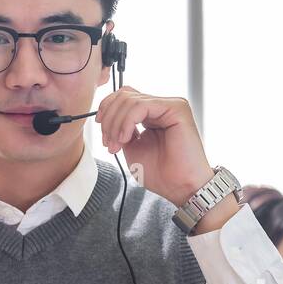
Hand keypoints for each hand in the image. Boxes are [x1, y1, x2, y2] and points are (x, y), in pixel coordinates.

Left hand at [94, 85, 213, 204]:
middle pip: (124, 95)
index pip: (124, 97)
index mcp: (153, 114)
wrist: (181, 187)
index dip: (107, 111)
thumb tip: (107, 116)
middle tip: (108, 144)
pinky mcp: (177, 108)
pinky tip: (126, 138)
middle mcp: (162, 106)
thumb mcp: (131, 147)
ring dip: (116, 124)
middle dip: (109, 120)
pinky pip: (141, 105)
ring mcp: (170, 105)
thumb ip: (121, 129)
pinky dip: (127, 122)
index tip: (102, 133)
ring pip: (129, 99)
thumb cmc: (162, 173)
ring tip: (117, 145)